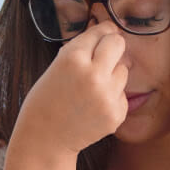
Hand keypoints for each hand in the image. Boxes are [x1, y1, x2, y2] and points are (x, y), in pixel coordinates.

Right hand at [16, 23, 128, 157]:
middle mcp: (93, 74)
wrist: (45, 138)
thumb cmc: (48, 98)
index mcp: (73, 58)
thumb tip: (111, 31)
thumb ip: (82, 49)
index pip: (102, 32)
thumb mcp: (57, 65)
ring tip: (91, 88)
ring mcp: (106, 96)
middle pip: (118, 44)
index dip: (102, 32)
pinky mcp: (116, 114)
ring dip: (112, 75)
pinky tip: (93, 105)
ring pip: (124, 70)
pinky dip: (112, 97)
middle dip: (112, 47)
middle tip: (102, 57)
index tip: (103, 35)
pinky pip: (123, 94)